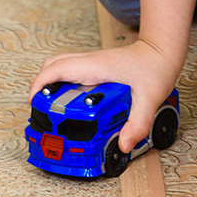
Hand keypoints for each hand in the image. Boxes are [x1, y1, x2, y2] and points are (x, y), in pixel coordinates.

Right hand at [28, 39, 180, 154]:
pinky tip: (73, 104)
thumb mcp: (150, 99)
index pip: (57, 68)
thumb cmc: (156, 67)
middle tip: (43, 112)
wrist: (162, 51)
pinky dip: (62, 84)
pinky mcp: (96, 68)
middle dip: (40, 87)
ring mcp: (92, 63)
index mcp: (96, 67)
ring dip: (50, 84)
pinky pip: (71, 71)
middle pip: (52, 65)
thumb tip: (124, 145)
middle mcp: (90, 62)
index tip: (34, 104)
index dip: (39, 85)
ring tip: (54, 110)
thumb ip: (138, 123)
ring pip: (60, 66)